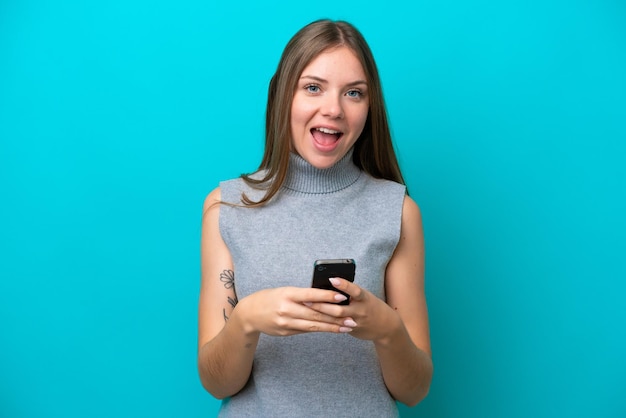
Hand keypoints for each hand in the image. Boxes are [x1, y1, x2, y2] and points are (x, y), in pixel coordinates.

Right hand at [236, 286, 357, 336]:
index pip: (310, 295)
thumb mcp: (284, 291)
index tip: (343, 296)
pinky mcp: (286, 332)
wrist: (249, 314)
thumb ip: (301, 295)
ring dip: (332, 327)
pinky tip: (332, 330)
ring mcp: (286, 323)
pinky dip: (320, 330)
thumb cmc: (270, 298)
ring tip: (347, 327)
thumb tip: (323, 297)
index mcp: (287, 294)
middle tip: (352, 318)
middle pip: (315, 313)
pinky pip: (306, 331)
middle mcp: (287, 309)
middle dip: (335, 316)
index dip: (327, 296)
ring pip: (313, 325)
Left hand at [304, 278, 400, 341]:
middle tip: (307, 299)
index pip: (354, 289)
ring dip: (321, 313)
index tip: (331, 279)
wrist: (386, 326)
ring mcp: (356, 321)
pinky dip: (326, 322)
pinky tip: (313, 319)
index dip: (343, 284)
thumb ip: (349, 292)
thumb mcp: (364, 296)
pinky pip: (337, 326)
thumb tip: (328, 284)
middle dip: (322, 304)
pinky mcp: (352, 330)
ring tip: (308, 307)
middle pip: (340, 308)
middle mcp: (361, 309)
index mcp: (364, 297)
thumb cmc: (370, 305)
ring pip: (336, 319)